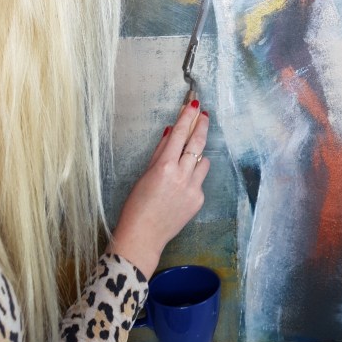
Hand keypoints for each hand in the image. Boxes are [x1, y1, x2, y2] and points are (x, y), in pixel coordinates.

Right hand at [109, 102, 209, 277]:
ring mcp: (193, 188)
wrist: (143, 236)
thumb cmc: (136, 205)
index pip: (179, 134)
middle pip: (198, 143)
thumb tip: (171, 131)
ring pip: (204, 161)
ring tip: (186, 161)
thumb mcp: (145, 174)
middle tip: (204, 115)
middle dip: (202, 126)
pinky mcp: (198, 200)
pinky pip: (200, 180)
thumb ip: (160, 152)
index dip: (187, 117)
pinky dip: (193, 177)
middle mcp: (182, 175)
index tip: (194, 105)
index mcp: (164, 166)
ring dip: (197, 156)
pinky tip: (180, 188)